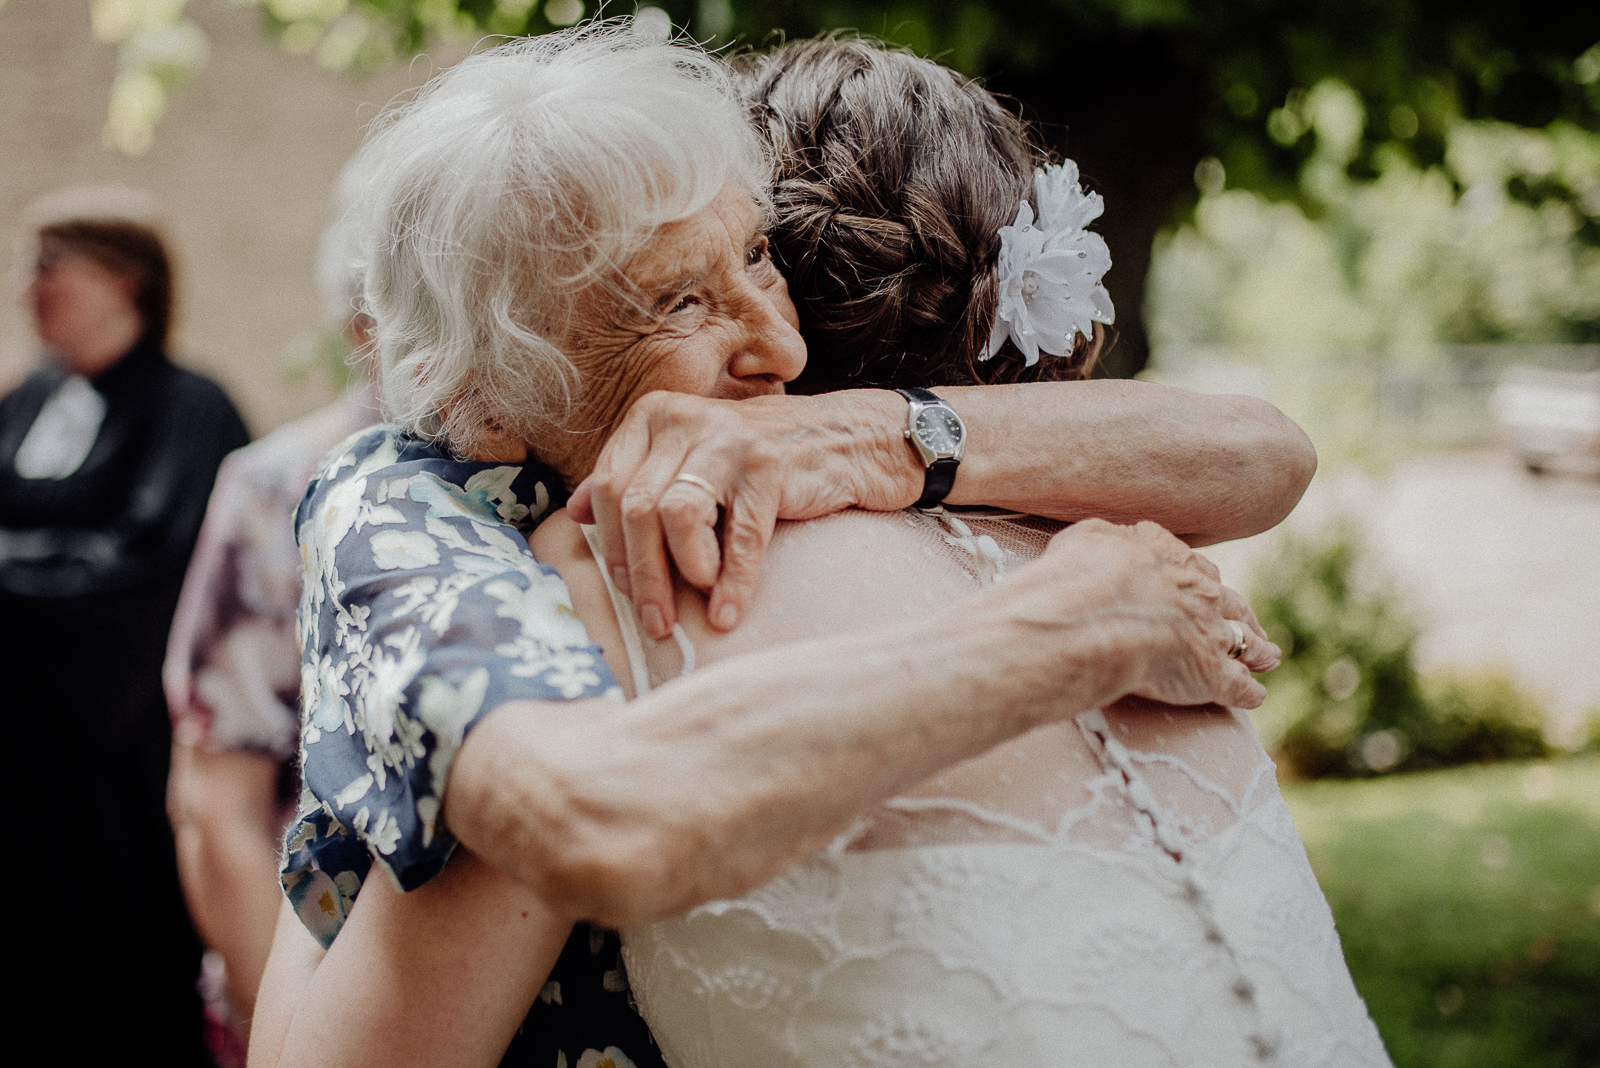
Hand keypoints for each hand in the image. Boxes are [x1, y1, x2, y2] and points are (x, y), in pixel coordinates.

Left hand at [569, 389, 915, 637]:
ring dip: (680, 575)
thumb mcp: (693, 462)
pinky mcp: (770, 463)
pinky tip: (729, 614)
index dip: (614, 548)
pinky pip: (739, 535)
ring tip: (694, 610)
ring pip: (674, 515)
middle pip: (636, 506)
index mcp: (655, 415)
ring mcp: (728, 437)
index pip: (608, 487)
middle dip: (642, 576)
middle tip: (655, 622)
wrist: (854, 440)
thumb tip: (577, 513)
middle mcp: (685, 417)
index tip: (627, 593)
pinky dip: (732, 582)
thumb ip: (637, 480)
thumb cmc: (764, 463)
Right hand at [1035, 520, 1278, 708]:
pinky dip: (1249, 692)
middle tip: (1250, 624)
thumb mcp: (1088, 539)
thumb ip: (1106, 541)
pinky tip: (1255, 696)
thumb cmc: (1082, 577)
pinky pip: (1240, 686)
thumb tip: (1107, 544)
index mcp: (1172, 559)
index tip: (1208, 585)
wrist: (1097, 617)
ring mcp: (1212, 633)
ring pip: (1245, 642)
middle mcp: (1201, 592)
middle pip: (1230, 603)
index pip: (1196, 568)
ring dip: (1258, 650)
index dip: (1203, 580)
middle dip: (1241, 614)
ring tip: (1270, 658)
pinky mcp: (1213, 674)